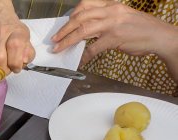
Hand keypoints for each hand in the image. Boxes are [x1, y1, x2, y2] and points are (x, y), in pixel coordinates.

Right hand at [0, 0, 34, 72]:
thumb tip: (24, 62)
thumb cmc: (10, 27)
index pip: (15, 52)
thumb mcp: (24, 34)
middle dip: (4, 70)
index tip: (16, 67)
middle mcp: (0, 36)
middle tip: (7, 68)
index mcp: (16, 33)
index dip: (16, 64)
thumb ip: (28, 51)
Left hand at [52, 0, 172, 65]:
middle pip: (80, 17)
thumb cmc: (140, 28)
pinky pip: (93, 48)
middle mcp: (111, 11)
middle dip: (64, 29)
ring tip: (59, 48)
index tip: (63, 24)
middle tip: (55, 39)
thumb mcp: (122, 16)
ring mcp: (112, 24)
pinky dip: (83, 56)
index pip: (85, 5)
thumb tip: (86, 28)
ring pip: (82, 31)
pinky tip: (79, 61)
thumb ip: (105, 19)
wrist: (159, 36)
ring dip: (67, 41)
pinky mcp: (114, 38)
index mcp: (111, 5)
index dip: (71, 15)